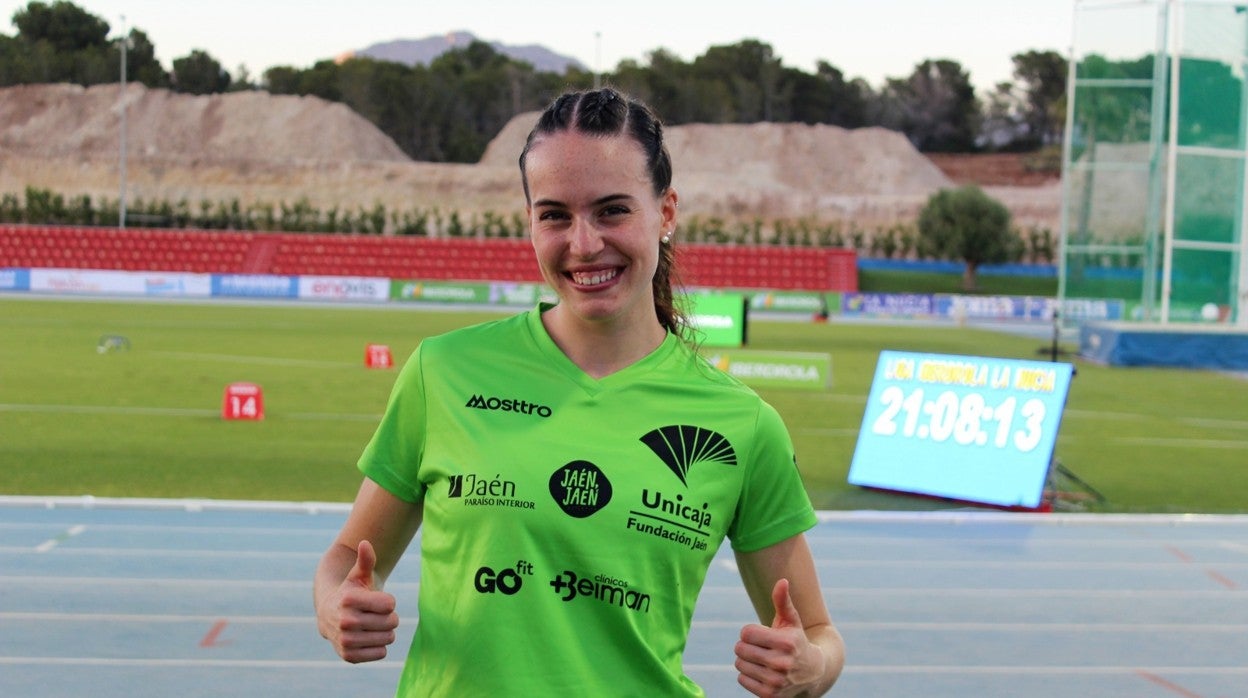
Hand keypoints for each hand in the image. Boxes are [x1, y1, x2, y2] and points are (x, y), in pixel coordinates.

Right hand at [317, 540, 399, 662]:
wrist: (330, 618)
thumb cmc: (350, 593)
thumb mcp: (358, 576)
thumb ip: (365, 561)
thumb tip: (365, 543)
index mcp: (348, 600)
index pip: (390, 604)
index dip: (388, 601)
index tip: (377, 600)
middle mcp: (345, 621)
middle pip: (392, 622)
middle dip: (389, 617)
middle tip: (375, 615)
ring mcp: (346, 641)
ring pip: (389, 638)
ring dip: (385, 632)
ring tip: (372, 626)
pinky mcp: (348, 657)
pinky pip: (381, 653)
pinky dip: (379, 647)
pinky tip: (367, 639)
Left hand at [734, 578, 827, 696]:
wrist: (812, 674)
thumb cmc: (796, 642)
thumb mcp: (792, 621)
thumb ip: (783, 601)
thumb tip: (782, 581)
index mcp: (787, 642)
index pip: (746, 632)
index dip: (750, 632)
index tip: (761, 635)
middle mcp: (782, 663)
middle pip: (740, 648)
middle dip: (746, 645)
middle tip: (760, 648)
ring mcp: (775, 682)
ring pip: (739, 664)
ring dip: (746, 660)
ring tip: (761, 660)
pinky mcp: (769, 695)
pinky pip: (741, 679)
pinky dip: (747, 675)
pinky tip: (761, 673)